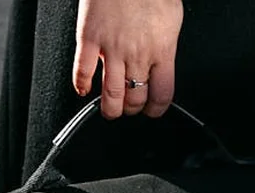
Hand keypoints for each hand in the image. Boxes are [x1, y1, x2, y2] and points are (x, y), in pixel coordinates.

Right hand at [72, 0, 183, 118]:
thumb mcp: (172, 19)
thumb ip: (166, 46)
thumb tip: (163, 64)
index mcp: (162, 50)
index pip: (162, 94)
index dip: (156, 109)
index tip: (152, 110)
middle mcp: (137, 54)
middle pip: (135, 98)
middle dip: (132, 109)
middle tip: (129, 109)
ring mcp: (112, 48)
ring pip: (111, 93)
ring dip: (110, 108)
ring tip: (110, 111)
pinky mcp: (89, 38)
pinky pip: (83, 71)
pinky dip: (81, 85)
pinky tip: (84, 90)